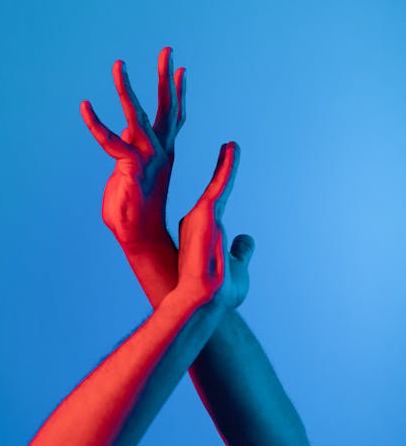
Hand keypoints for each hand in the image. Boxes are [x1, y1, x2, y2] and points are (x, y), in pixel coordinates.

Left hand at [80, 48, 185, 245]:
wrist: (139, 236)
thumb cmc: (133, 209)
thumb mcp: (133, 173)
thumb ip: (130, 152)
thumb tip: (123, 137)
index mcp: (163, 151)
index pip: (173, 116)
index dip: (177, 93)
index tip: (181, 71)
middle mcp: (160, 150)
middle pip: (165, 107)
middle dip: (165, 77)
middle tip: (167, 50)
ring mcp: (148, 157)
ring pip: (137, 115)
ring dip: (126, 88)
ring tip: (119, 64)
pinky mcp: (130, 166)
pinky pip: (110, 140)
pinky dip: (95, 124)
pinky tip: (84, 106)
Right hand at [177, 142, 254, 307]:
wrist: (205, 300)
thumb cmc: (220, 290)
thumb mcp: (236, 266)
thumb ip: (240, 250)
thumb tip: (246, 238)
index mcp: (205, 232)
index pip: (217, 203)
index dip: (222, 185)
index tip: (227, 167)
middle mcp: (200, 221)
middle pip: (217, 188)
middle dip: (224, 167)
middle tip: (231, 146)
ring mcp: (201, 215)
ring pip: (220, 183)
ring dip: (228, 162)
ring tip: (235, 145)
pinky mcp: (205, 211)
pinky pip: (221, 182)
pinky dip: (228, 164)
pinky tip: (233, 148)